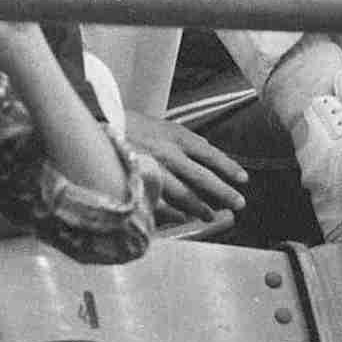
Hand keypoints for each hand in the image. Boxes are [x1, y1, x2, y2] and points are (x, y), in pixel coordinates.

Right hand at [122, 113, 248, 229]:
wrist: (99, 127)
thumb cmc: (132, 126)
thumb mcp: (163, 124)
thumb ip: (186, 138)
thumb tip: (207, 148)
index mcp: (175, 136)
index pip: (209, 154)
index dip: (228, 167)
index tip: (243, 178)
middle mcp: (167, 153)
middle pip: (202, 177)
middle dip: (223, 192)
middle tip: (238, 203)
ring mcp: (153, 170)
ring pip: (183, 194)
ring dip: (200, 207)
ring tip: (210, 215)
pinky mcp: (140, 183)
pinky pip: (161, 204)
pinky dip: (174, 213)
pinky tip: (183, 218)